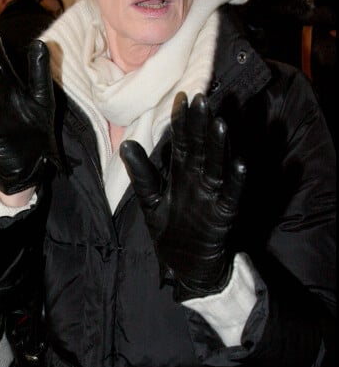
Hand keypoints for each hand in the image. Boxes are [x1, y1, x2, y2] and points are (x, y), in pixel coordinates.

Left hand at [120, 92, 245, 301]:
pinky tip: (239, 165)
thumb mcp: (150, 200)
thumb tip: (126, 144)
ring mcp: (211, 197)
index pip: (181, 142)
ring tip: (220, 124)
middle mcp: (197, 180)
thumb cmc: (169, 231)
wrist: (184, 268)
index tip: (181, 97)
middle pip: (200, 148)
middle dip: (200, 125)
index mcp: (180, 174)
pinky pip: (230, 198)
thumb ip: (141, 174)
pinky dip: (235, 183)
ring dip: (219, 147)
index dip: (181, 121)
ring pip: (216, 167)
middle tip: (202, 99)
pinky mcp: (222, 217)